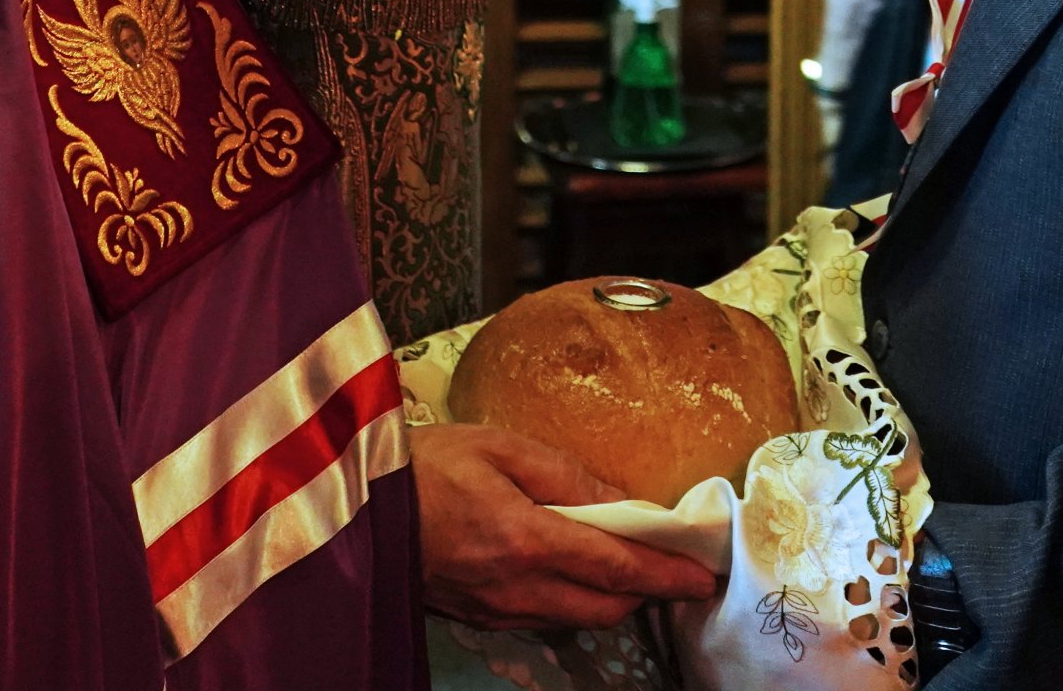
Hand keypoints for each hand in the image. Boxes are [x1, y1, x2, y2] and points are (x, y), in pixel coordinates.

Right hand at [410, 422, 717, 630]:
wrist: (358, 506)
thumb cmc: (428, 462)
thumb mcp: (501, 445)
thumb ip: (566, 474)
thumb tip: (623, 501)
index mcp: (527, 540)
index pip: (617, 566)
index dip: (666, 572)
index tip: (704, 575)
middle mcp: (519, 589)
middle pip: (607, 605)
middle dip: (647, 590)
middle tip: (673, 563)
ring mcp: (498, 611)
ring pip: (579, 617)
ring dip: (614, 597)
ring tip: (633, 564)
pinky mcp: (481, 617)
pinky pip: (547, 617)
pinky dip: (576, 599)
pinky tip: (577, 570)